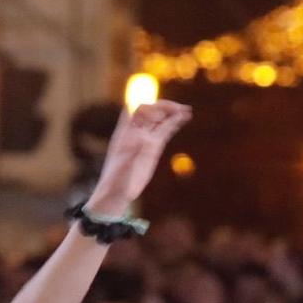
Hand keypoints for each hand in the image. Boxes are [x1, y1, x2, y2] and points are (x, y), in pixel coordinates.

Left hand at [86, 100, 192, 214]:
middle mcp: (135, 133)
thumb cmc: (117, 180)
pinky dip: (173, 124)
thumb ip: (136, 150)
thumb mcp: (126, 164)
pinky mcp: (152, 149)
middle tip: (180, 109)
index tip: (161, 114)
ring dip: (172, 114)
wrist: (116, 195)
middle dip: (165, 108)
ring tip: (187, 111)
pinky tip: (183, 118)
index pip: (137, 110)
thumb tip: (145, 136)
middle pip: (151, 112)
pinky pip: (164, 132)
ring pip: (159, 121)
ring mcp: (144, 140)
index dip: (150, 107)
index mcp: (125, 132)